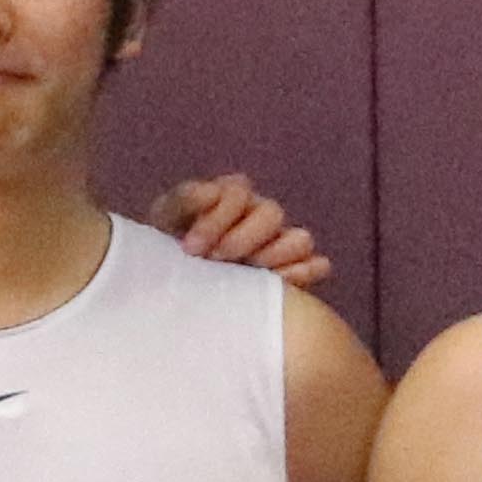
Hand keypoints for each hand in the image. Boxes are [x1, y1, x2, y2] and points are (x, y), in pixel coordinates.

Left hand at [148, 172, 331, 287]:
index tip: (190, 248)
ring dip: (276, 255)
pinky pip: (317, 265)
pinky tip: (281, 285)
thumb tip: (210, 191)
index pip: (238, 192)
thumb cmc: (168, 250)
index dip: (216, 219)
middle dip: (243, 240)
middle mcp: (260, 215)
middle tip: (217, 263)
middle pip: (272, 214)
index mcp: (231, 196)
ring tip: (249, 276)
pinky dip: (304, 272)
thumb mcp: (164, 221)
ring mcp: (281, 244)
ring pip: (300, 238)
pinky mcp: (295, 273)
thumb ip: (183, 201)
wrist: (174, 290)